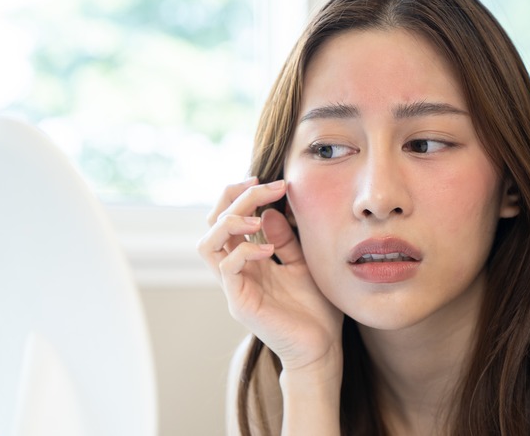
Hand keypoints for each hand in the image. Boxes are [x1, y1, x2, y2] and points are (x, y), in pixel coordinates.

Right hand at [197, 177, 343, 371]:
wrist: (322, 349)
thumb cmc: (315, 309)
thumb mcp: (303, 263)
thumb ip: (286, 239)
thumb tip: (269, 211)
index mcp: (248, 259)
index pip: (228, 218)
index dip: (242, 195)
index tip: (270, 182)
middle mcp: (235, 270)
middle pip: (213, 224)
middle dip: (234, 198)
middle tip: (264, 185)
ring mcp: (234, 287)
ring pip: (207, 244)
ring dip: (229, 222)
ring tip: (255, 218)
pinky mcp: (239, 303)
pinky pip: (227, 268)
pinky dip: (245, 251)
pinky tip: (270, 250)